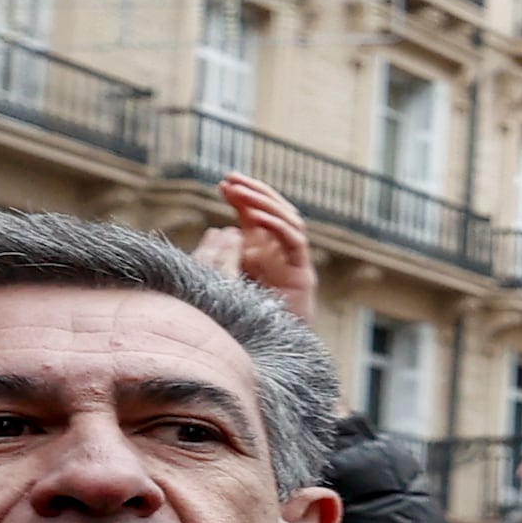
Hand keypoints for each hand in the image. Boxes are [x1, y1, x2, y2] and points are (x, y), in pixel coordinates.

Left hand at [185, 174, 316, 314]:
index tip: (223, 181)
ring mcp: (294, 260)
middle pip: (276, 209)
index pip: (258, 212)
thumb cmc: (248, 312)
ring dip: (265, 204)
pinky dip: (277, 227)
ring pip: (289, 219)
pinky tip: (257, 218)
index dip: (243, 195)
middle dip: (255, 192)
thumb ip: (227, 255)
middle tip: (231, 179)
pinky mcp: (302, 273)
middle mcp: (283, 250)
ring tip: (241, 193)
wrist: (272, 343)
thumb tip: (218, 231)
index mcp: (266, 247)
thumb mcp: (230, 277)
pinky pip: (294, 242)